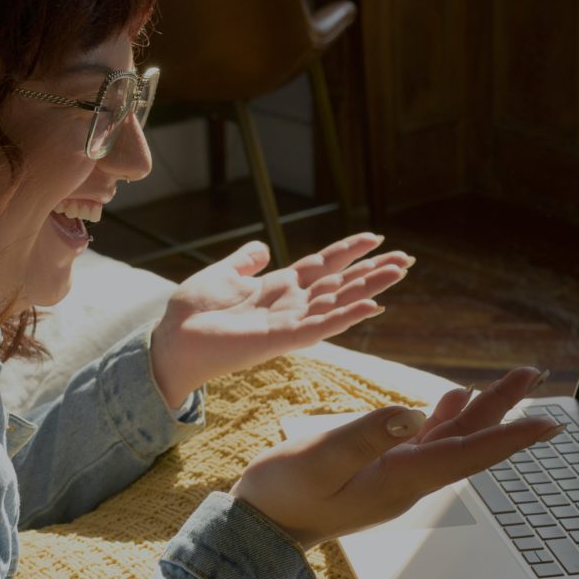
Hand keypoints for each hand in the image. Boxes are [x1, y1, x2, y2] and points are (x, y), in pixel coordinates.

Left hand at [149, 234, 411, 408]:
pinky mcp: (281, 339)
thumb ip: (244, 262)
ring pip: (339, 302)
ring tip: (399, 272)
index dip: (348, 251)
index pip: (322, 266)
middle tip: (407, 258)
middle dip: (373, 271)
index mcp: (278, 288)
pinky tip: (372, 306)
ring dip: (369, 288)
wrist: (172, 341)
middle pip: (340, 284)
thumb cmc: (192, 313)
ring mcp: (289, 323)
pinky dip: (346, 316)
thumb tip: (261, 247)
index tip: (376, 237)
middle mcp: (290, 305)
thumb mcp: (221, 275)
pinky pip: (321, 327)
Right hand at [232, 366, 562, 549]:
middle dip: (504, 409)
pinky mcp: (380, 470)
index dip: (509, 438)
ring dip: (482, 409)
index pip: (465, 455)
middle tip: (531, 374)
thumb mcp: (319, 460)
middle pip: (468, 443)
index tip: (548, 424)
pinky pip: (426, 441)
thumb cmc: (283, 496)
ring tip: (511, 381)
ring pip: (452, 439)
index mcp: (399, 480)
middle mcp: (408, 480)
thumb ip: (365, 436)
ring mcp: (396, 476)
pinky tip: (453, 399)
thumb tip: (415, 414)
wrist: (261, 530)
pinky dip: (447, 417)